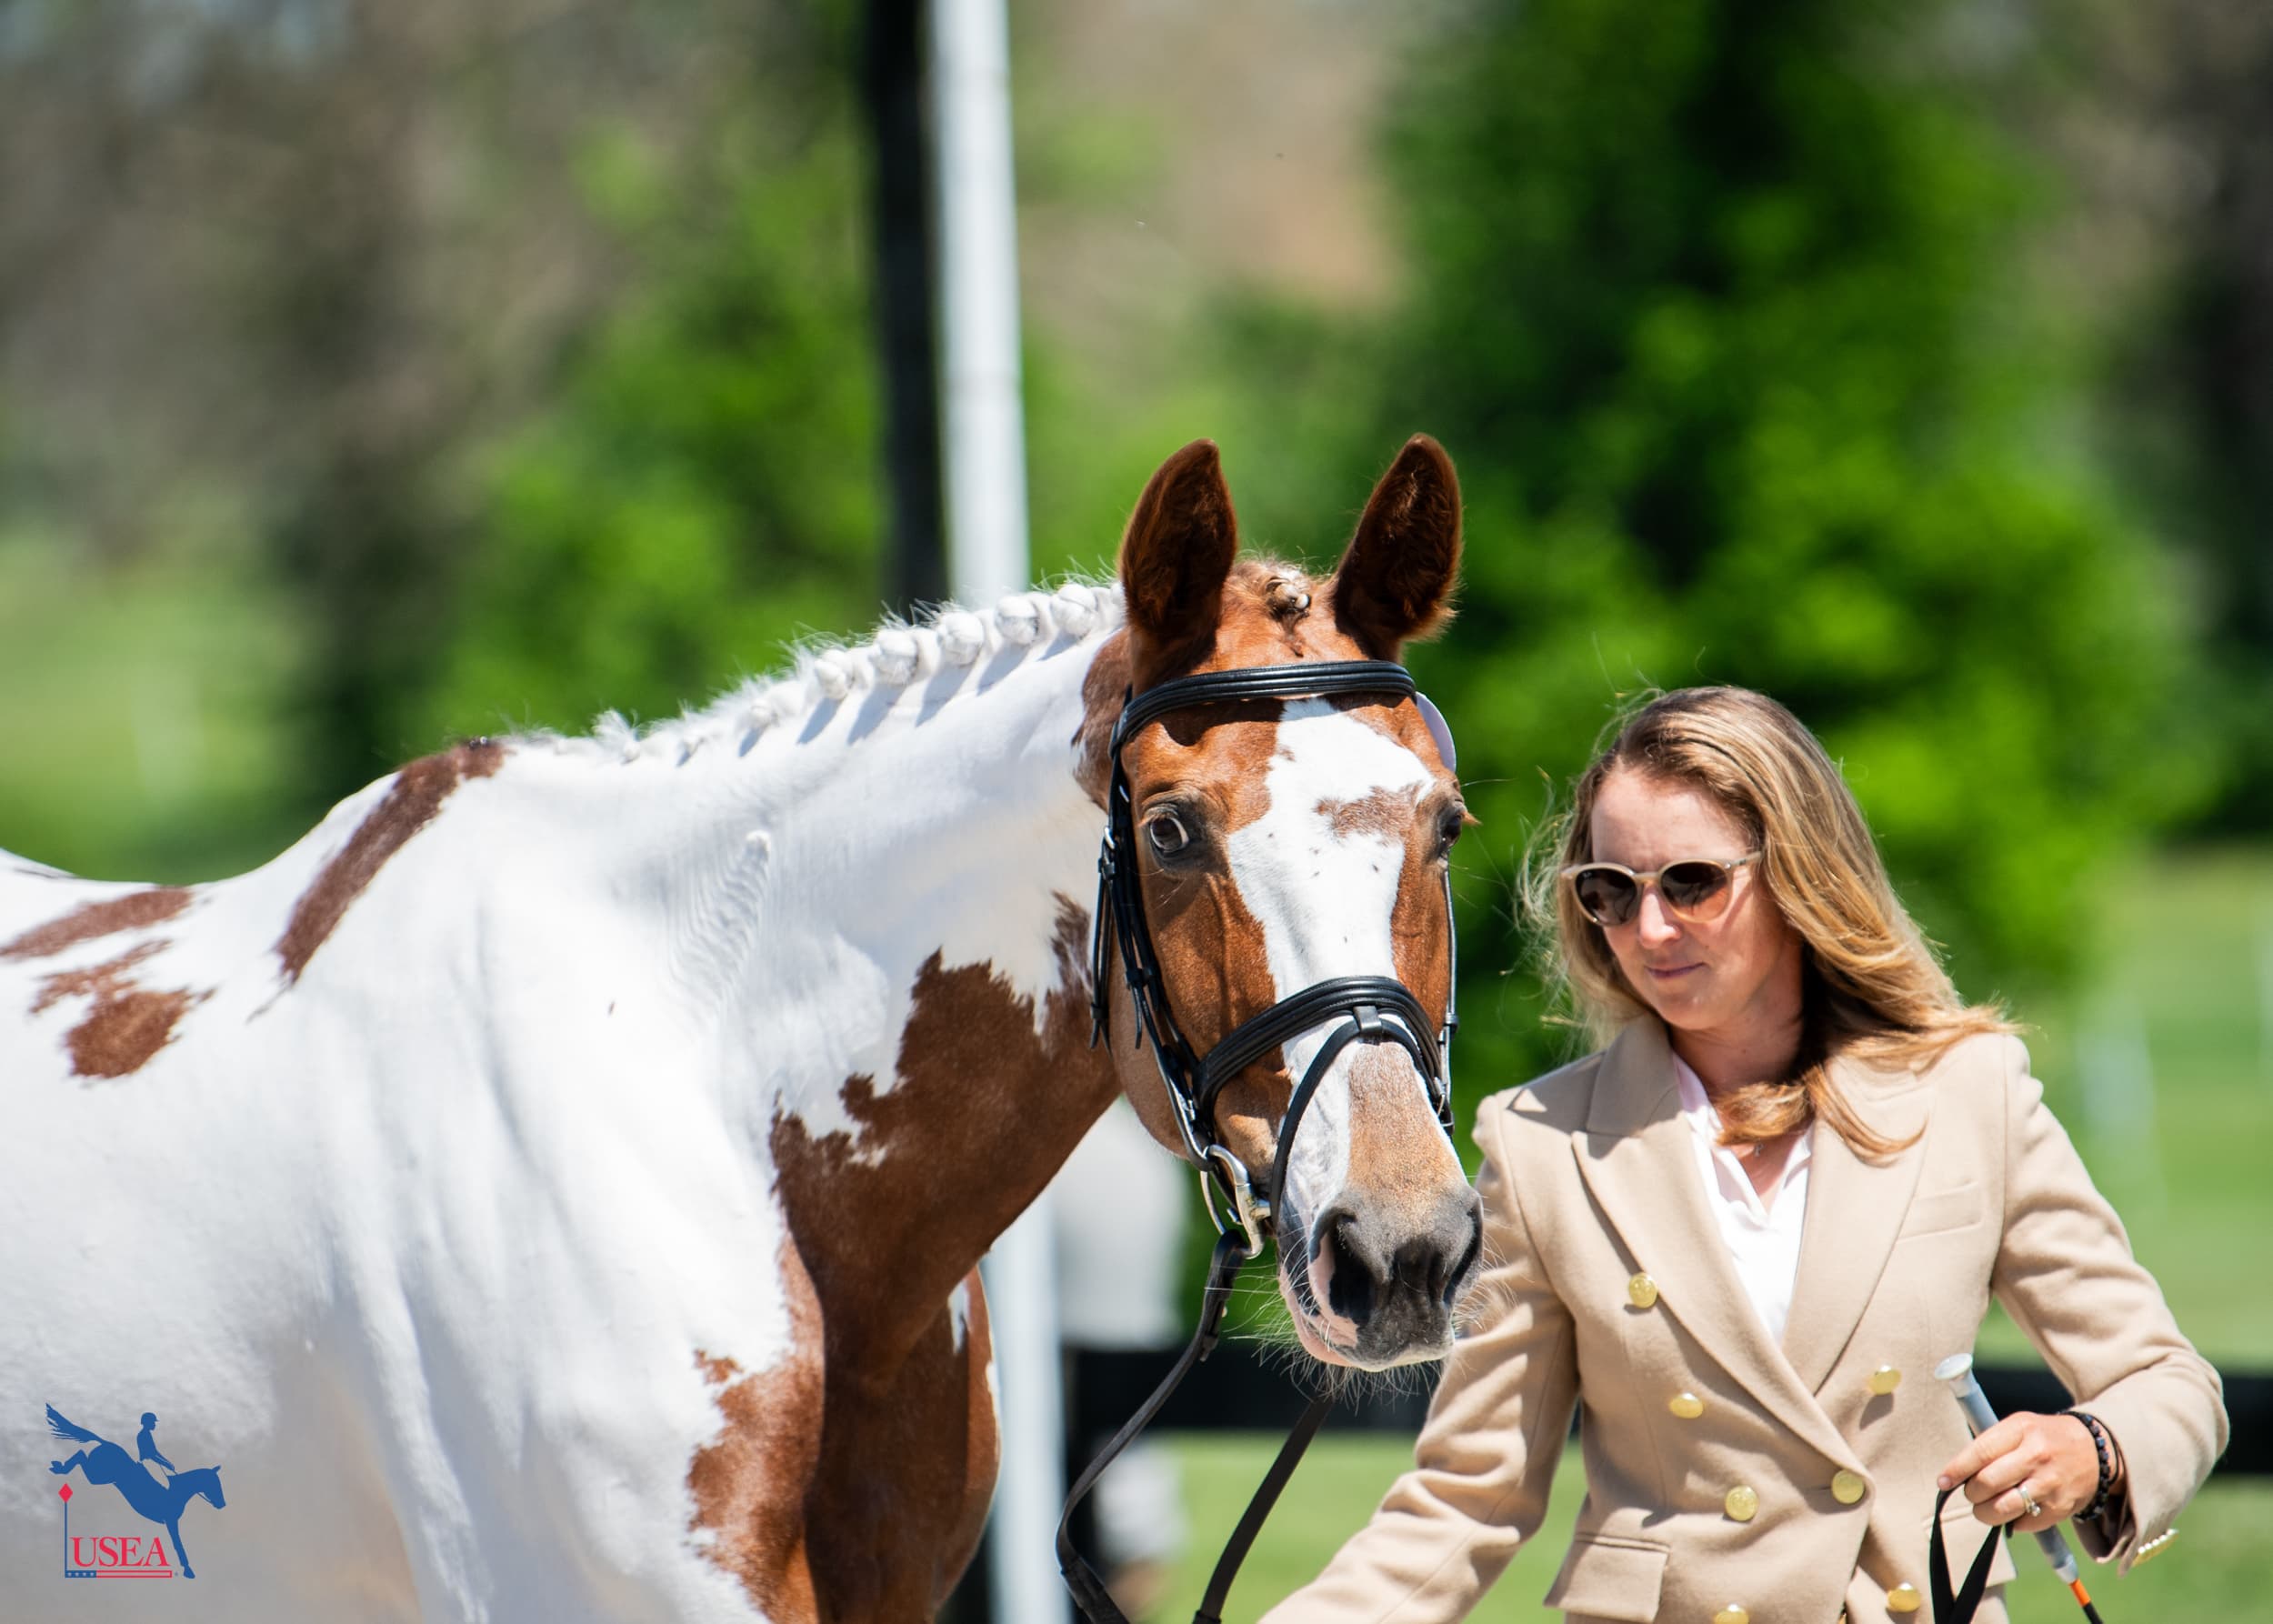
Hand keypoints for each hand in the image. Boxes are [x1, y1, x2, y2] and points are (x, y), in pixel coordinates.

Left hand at [1936, 1412, 2100, 1533]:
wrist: (2095, 1451)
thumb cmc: (2044, 1437)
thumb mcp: (2018, 1426)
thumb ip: (1990, 1445)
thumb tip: (1956, 1473)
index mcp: (2021, 1430)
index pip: (1980, 1452)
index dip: (1956, 1470)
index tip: (1943, 1482)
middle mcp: (2036, 1456)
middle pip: (1988, 1483)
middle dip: (1971, 1493)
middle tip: (1971, 1493)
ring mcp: (2050, 1484)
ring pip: (2003, 1508)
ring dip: (1985, 1513)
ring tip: (1984, 1507)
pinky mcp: (2061, 1508)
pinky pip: (2023, 1523)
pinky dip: (2011, 1522)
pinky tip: (2013, 1511)